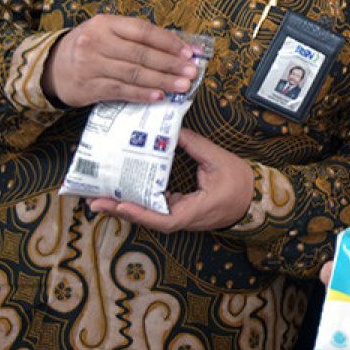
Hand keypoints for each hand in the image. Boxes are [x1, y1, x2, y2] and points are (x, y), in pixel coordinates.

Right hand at [41, 14, 199, 106]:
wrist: (52, 67)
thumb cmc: (91, 47)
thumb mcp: (108, 33)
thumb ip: (138, 39)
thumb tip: (179, 49)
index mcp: (105, 23)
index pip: (144, 31)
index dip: (169, 42)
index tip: (190, 52)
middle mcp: (96, 42)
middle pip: (141, 54)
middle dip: (170, 64)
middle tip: (192, 71)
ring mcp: (90, 65)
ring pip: (134, 74)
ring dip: (162, 81)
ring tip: (183, 86)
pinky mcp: (88, 87)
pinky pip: (121, 91)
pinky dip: (142, 94)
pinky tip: (160, 96)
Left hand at [88, 130, 252, 231]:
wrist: (254, 197)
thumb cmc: (238, 181)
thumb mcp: (217, 160)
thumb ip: (193, 145)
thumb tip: (171, 130)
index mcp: (195, 210)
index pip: (164, 219)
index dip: (140, 214)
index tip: (119, 205)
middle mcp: (185, 218)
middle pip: (148, 220)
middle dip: (121, 211)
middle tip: (95, 201)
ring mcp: (181, 216)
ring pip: (149, 217)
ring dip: (125, 208)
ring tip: (101, 197)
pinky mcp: (180, 211)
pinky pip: (156, 210)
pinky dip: (138, 202)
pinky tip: (123, 192)